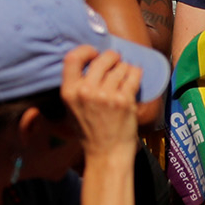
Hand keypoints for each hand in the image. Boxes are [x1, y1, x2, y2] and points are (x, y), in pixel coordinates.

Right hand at [59, 45, 141, 159]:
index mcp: (69, 92)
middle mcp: (86, 91)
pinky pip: (132, 76)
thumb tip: (86, 63)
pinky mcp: (124, 101)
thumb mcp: (71, 108)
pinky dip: (135, 72)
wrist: (106, 153)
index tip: (93, 52)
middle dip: (111, 56)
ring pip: (119, 68)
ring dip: (124, 67)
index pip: (72, 58)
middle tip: (115, 59)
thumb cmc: (88, 132)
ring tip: (125, 71)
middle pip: (100, 59)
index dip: (85, 50)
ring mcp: (106, 96)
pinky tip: (135, 73)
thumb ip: (75, 87)